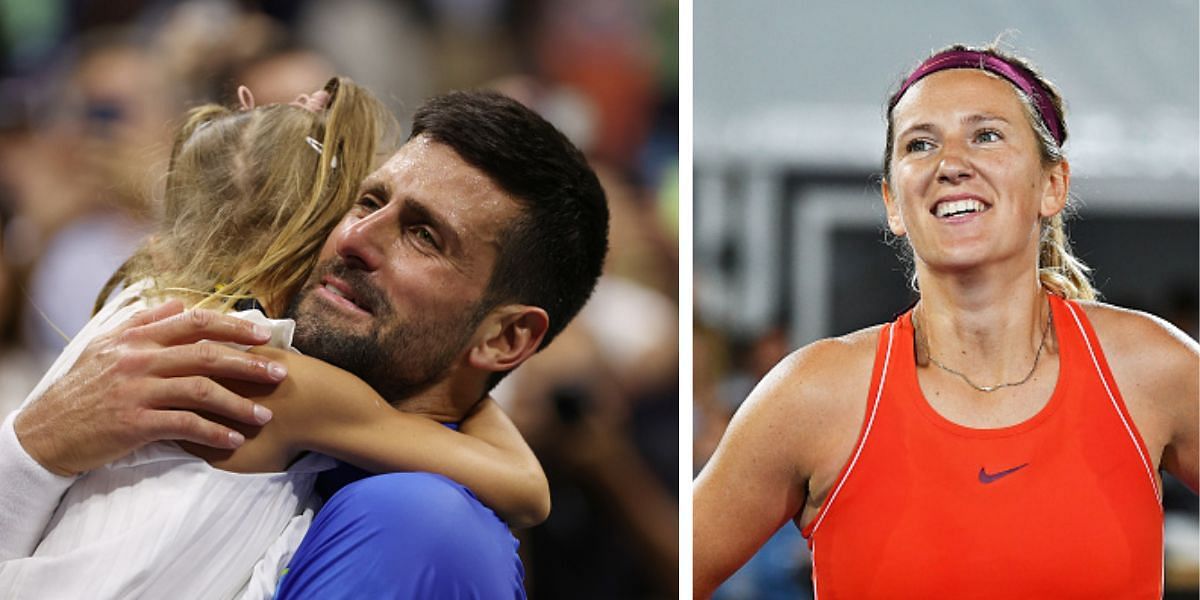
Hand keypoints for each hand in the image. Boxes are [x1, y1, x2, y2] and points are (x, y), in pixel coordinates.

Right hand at [14, 299, 288, 475]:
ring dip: (238, 403)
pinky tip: (235, 440)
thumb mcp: (105, 346)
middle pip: (206, 354)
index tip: (264, 335)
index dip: (233, 327)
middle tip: (280, 373)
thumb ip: (143, 322)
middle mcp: (139, 359)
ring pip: (201, 390)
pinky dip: (214, 432)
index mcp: (136, 338)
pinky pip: (185, 426)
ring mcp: (137, 391)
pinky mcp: (134, 423)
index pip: (194, 323)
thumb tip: (179, 301)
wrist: (45, 432)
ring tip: (265, 415)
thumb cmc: (81, 389)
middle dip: (249, 363)